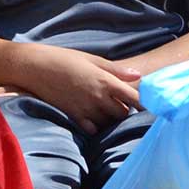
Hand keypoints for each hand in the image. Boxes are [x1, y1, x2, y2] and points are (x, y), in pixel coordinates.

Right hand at [11, 45, 142, 134]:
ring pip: (109, 123)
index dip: (145, 104)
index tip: (152, 106)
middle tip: (125, 107)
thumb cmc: (64, 59)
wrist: (36, 68)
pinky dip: (97, 127)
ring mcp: (86, 109)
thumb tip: (137, 75)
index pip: (134, 97)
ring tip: (110, 113)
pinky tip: (95, 120)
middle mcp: (98, 97)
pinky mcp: (74, 116)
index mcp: (105, 81)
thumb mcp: (92, 59)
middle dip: (126, 112)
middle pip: (123, 113)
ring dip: (112, 120)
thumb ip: (116, 69)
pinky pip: (93, 129)